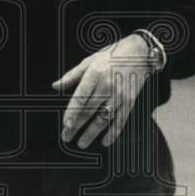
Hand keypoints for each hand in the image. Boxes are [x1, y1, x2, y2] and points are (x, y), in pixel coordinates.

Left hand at [51, 34, 152, 148]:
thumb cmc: (112, 54)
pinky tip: (105, 142)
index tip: (66, 124)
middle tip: (67, 137)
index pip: (80, 98)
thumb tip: (55, 86)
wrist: (139, 52)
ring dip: (91, 133)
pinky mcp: (129, 101)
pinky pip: (120, 120)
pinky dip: (113, 133)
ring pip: (103, 118)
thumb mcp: (89, 60)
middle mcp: (106, 86)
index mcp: (94, 75)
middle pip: (89, 111)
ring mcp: (119, 95)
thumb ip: (72, 75)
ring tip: (81, 143)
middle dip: (77, 126)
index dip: (72, 113)